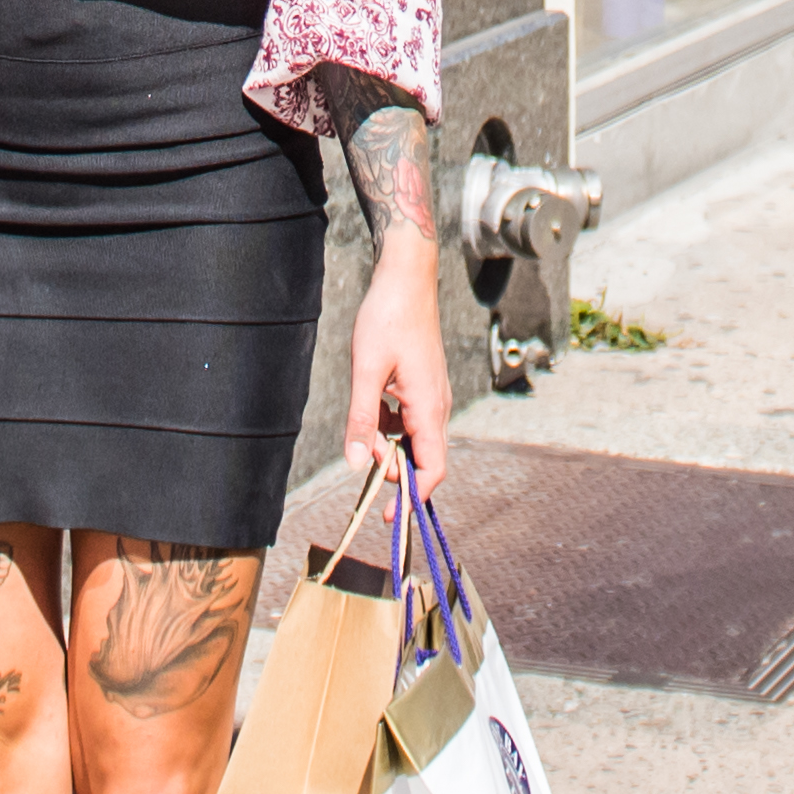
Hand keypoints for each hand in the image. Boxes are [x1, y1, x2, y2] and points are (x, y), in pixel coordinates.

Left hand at [345, 240, 459, 478]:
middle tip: (363, 460)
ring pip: (414, 439)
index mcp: (429, 408)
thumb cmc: (387, 318)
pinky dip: (390, 424)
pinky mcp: (424, 385)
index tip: (388, 515)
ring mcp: (433, 395)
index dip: (413, 498)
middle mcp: (437, 406)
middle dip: (396, 470)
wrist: (406, 277)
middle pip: (424, 459)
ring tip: (363, 431)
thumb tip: (356, 465)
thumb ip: (362, 418)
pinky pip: (409, 419)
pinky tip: (371, 405)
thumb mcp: (365, 371)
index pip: (433, 470)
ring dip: (390, 446)